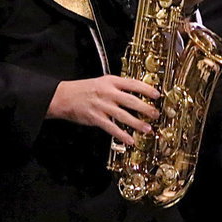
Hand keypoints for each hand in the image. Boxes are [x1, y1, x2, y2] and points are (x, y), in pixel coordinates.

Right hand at [46, 75, 160, 143]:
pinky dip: (122, 135)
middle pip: (131, 100)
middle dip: (146, 108)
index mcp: (111, 81)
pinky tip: (130, 140)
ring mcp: (102, 106)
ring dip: (137, 123)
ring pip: (124, 115)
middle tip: (156, 114)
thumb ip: (118, 86)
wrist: (64, 97)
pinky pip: (112, 128)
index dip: (147, 89)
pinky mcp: (96, 118)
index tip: (157, 95)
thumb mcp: (102, 81)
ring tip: (147, 129)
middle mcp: (108, 93)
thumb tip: (137, 93)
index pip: (133, 84)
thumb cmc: (84, 89)